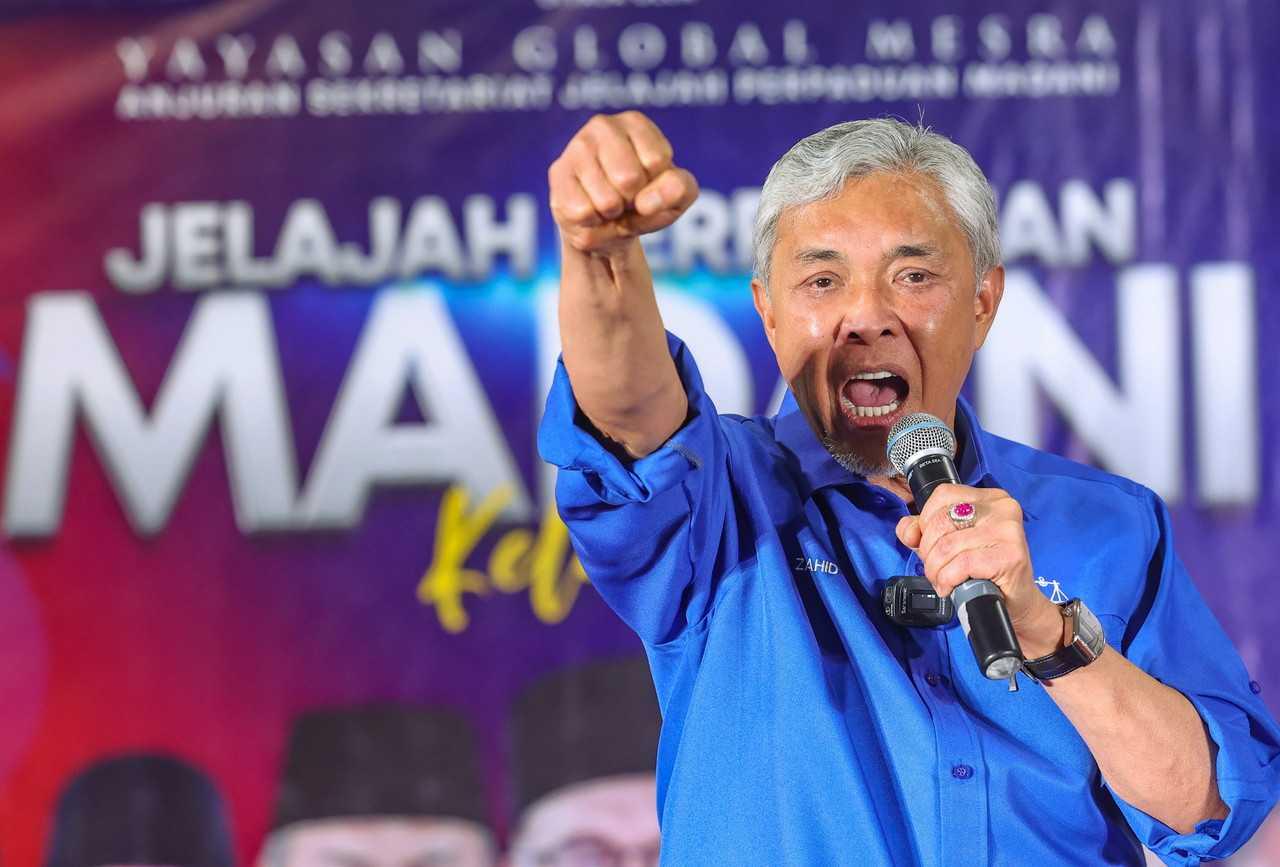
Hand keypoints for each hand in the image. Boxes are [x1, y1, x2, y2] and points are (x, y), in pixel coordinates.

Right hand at [548, 111, 698, 254]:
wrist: (606, 227)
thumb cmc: (645, 203)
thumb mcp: (676, 197)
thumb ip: (679, 190)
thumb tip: (647, 201)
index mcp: (636, 123)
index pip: (657, 160)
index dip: (657, 185)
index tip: (648, 184)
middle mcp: (603, 126)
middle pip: (629, 179)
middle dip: (633, 201)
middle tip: (627, 199)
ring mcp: (576, 148)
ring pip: (607, 201)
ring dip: (613, 215)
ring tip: (610, 206)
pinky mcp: (557, 175)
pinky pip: (584, 213)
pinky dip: (593, 223)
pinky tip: (591, 210)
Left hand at [895, 483, 1063, 656]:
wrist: (1016, 601)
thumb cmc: (984, 570)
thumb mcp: (951, 543)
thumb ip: (923, 531)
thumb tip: (907, 530)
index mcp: (987, 497)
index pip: (942, 495)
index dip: (925, 522)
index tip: (929, 544)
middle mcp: (1001, 507)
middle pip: (941, 521)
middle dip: (928, 551)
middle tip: (935, 569)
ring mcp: (1008, 529)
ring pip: (948, 545)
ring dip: (936, 570)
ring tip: (942, 581)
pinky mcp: (1010, 554)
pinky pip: (962, 564)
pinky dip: (948, 579)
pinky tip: (952, 587)